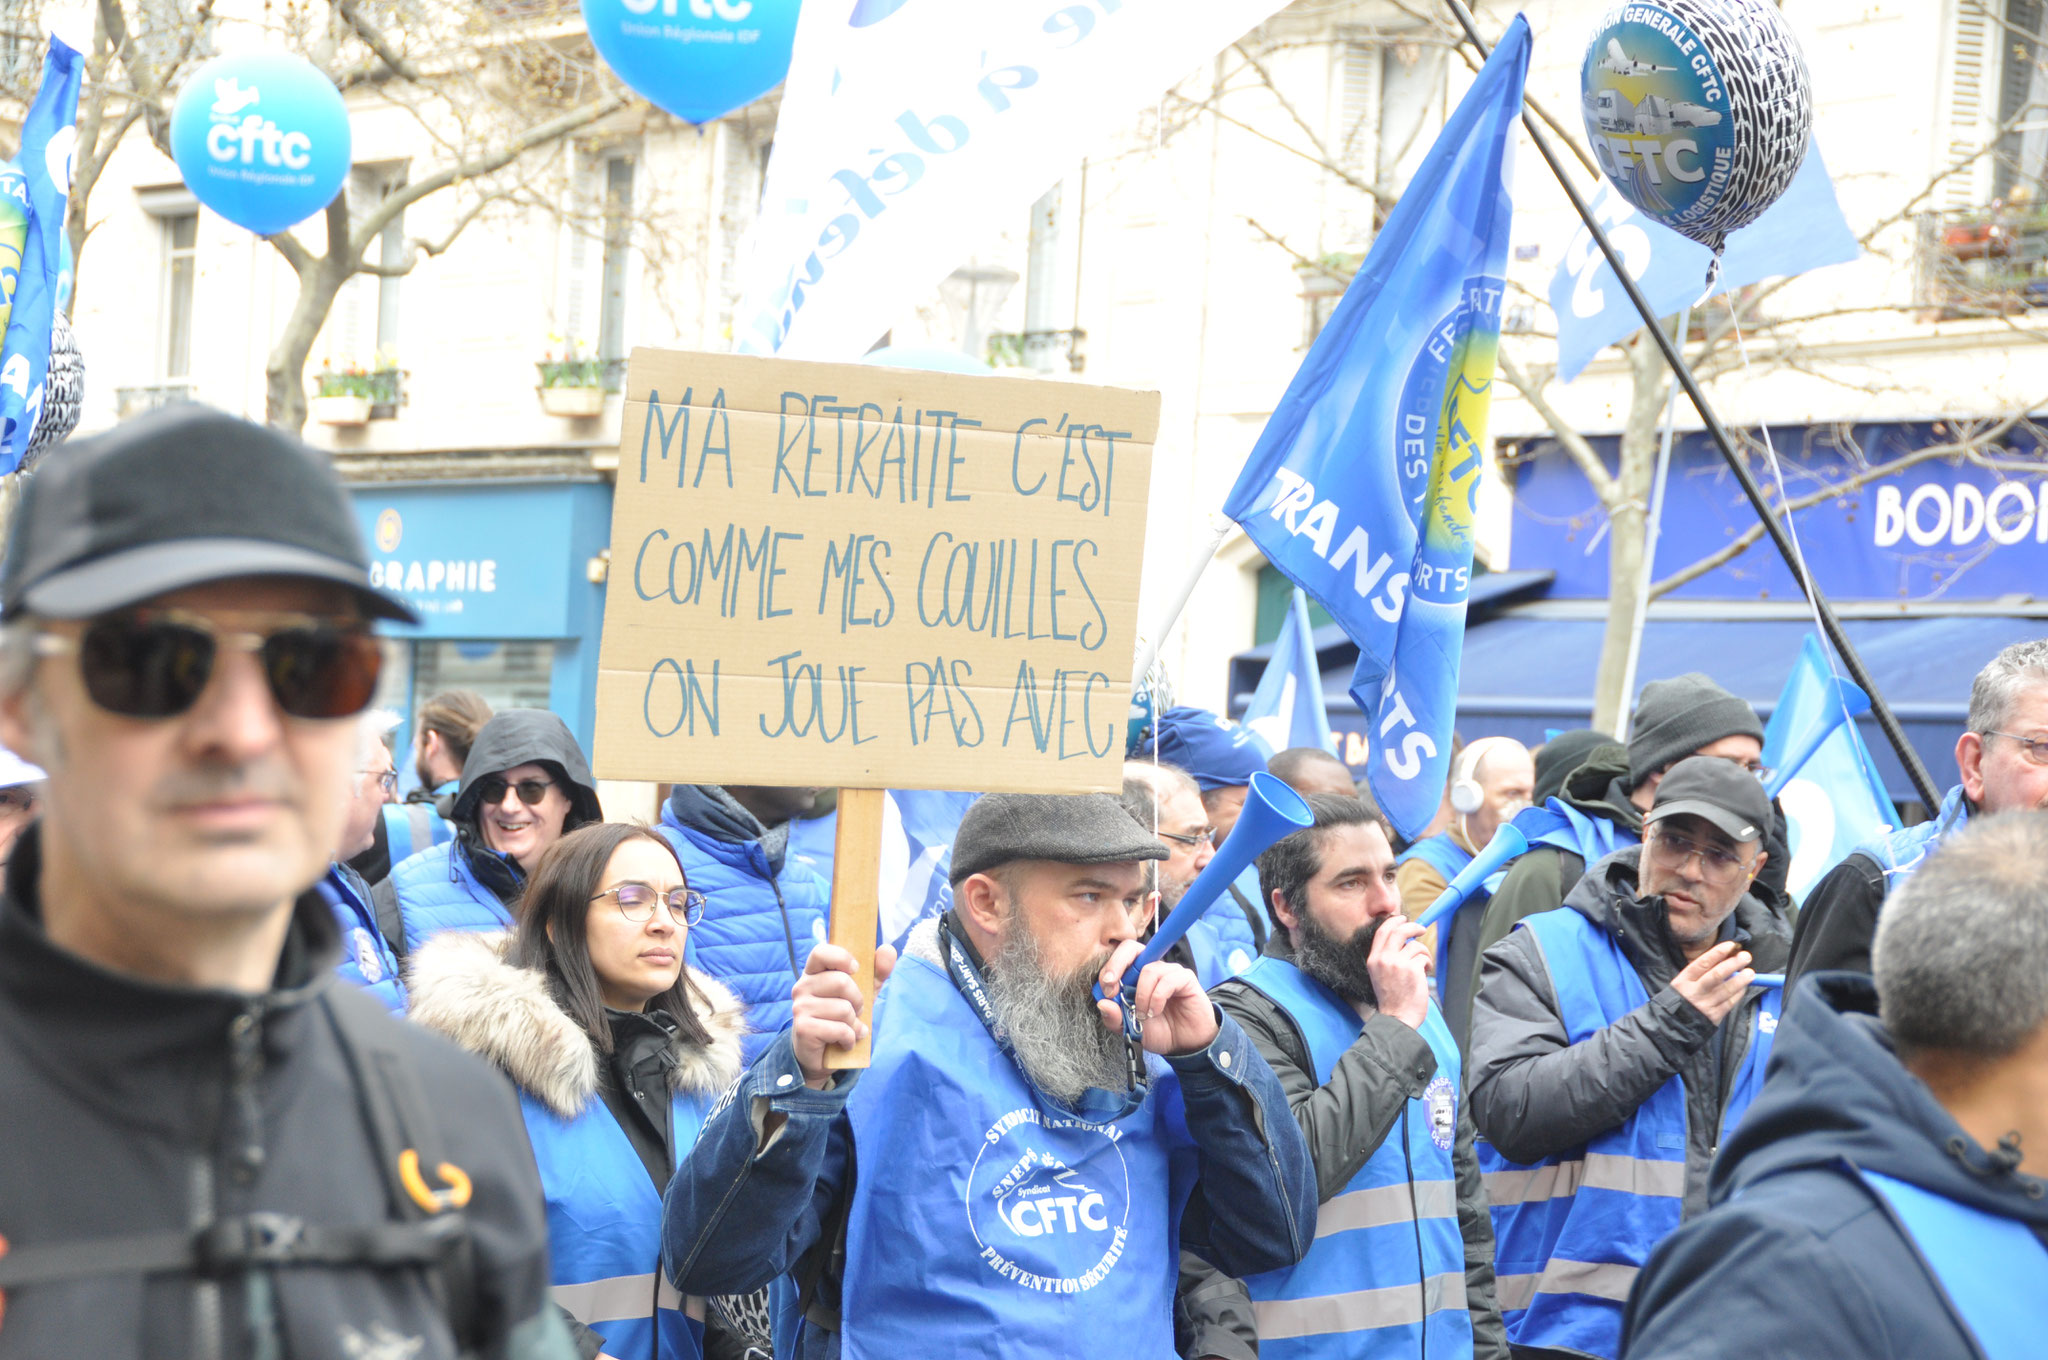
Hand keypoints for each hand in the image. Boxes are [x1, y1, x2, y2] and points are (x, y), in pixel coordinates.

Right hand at [791, 943, 896, 1086]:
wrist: (824, 1056)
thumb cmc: (842, 1018)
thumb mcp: (863, 992)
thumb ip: (876, 972)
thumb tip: (888, 949)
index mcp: (814, 973)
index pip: (821, 952)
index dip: (841, 958)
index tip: (856, 969)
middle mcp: (802, 987)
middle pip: (841, 981)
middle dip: (858, 1000)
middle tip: (856, 1012)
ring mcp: (800, 1008)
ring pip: (844, 1008)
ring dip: (855, 1024)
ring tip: (850, 1029)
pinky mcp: (803, 1029)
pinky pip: (840, 1029)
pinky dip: (850, 1038)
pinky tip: (846, 1042)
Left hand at [1096, 940, 1218, 1055]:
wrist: (1183, 1044)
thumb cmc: (1158, 1030)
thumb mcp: (1129, 1029)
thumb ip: (1114, 1017)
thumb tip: (1102, 1003)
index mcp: (1134, 975)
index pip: (1119, 956)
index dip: (1109, 968)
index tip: (1107, 991)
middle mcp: (1151, 968)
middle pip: (1131, 947)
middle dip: (1117, 964)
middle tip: (1113, 989)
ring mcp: (1169, 971)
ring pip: (1149, 969)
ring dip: (1142, 995)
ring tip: (1143, 1014)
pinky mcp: (1185, 978)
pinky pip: (1168, 980)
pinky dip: (1157, 998)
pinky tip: (1156, 1011)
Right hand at [1366, 915, 1431, 1030]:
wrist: (1397, 1018)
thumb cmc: (1392, 999)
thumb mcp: (1380, 975)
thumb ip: (1387, 958)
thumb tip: (1405, 940)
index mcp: (1373, 960)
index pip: (1381, 932)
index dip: (1393, 922)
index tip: (1402, 919)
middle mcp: (1384, 959)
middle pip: (1399, 931)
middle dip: (1412, 926)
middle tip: (1421, 928)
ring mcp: (1398, 964)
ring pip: (1416, 945)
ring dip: (1423, 953)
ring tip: (1423, 965)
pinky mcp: (1413, 969)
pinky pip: (1424, 957)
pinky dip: (1428, 963)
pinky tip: (1425, 973)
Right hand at [1669, 941, 1752, 1024]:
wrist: (1673, 1025)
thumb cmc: (1682, 998)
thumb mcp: (1683, 983)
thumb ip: (1700, 973)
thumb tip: (1725, 960)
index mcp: (1684, 980)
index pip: (1702, 963)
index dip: (1717, 953)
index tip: (1730, 945)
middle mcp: (1694, 991)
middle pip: (1716, 975)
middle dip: (1732, 964)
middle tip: (1745, 957)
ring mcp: (1705, 1004)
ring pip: (1726, 990)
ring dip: (1740, 980)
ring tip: (1750, 973)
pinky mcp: (1714, 1016)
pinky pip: (1730, 1003)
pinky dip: (1738, 993)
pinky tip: (1743, 987)